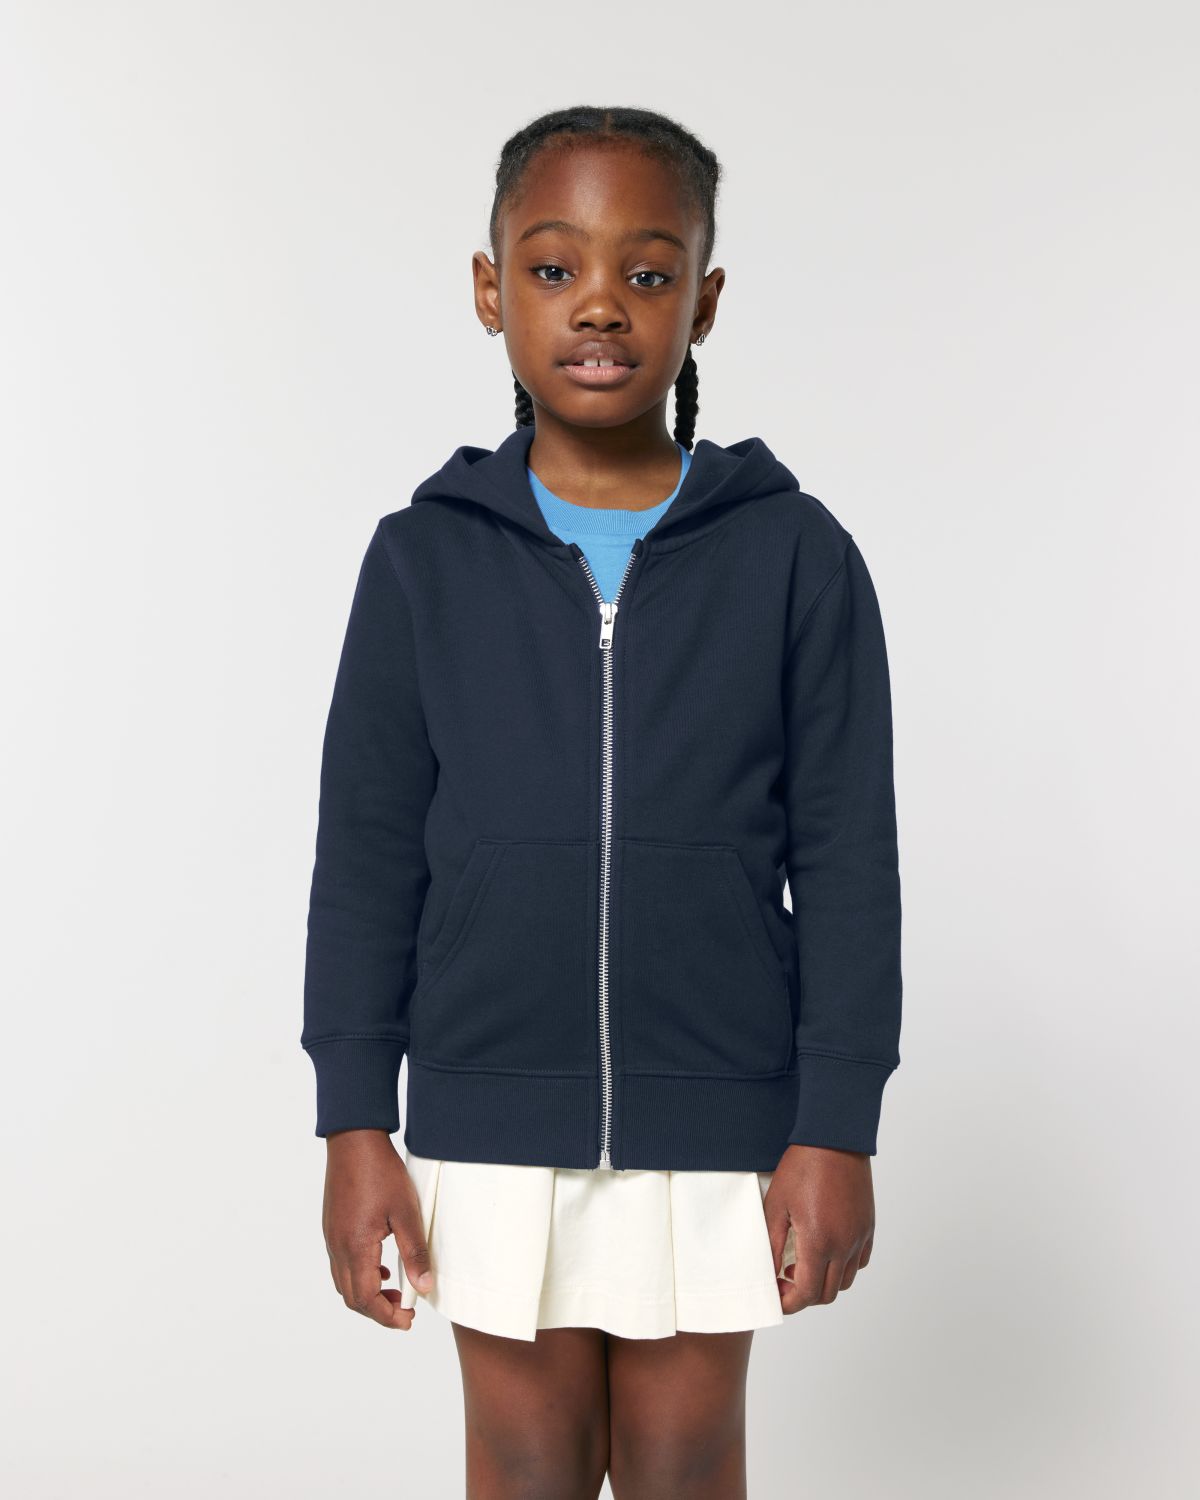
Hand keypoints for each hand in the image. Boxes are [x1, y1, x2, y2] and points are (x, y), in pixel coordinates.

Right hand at [321, 1129, 434, 1329]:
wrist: (354, 1140)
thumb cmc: (380, 1172)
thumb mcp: (406, 1212)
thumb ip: (415, 1252)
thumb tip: (423, 1288)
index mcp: (355, 1247)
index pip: (367, 1299)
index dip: (388, 1315)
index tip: (409, 1319)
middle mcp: (337, 1247)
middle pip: (352, 1297)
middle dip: (378, 1310)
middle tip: (405, 1310)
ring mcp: (331, 1238)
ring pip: (344, 1283)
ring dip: (368, 1294)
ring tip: (396, 1290)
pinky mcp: (332, 1227)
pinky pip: (341, 1265)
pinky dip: (360, 1276)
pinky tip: (382, 1266)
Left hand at [764, 1143, 874, 1312]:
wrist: (834, 1139)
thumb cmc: (802, 1167)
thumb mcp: (776, 1206)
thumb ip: (772, 1245)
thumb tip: (768, 1274)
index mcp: (819, 1242)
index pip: (806, 1294)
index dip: (788, 1303)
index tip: (775, 1295)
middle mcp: (844, 1245)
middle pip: (827, 1294)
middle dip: (803, 1296)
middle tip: (784, 1280)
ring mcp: (859, 1236)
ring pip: (845, 1281)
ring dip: (823, 1282)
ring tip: (802, 1264)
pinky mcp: (867, 1227)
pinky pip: (859, 1262)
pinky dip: (843, 1267)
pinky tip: (825, 1250)